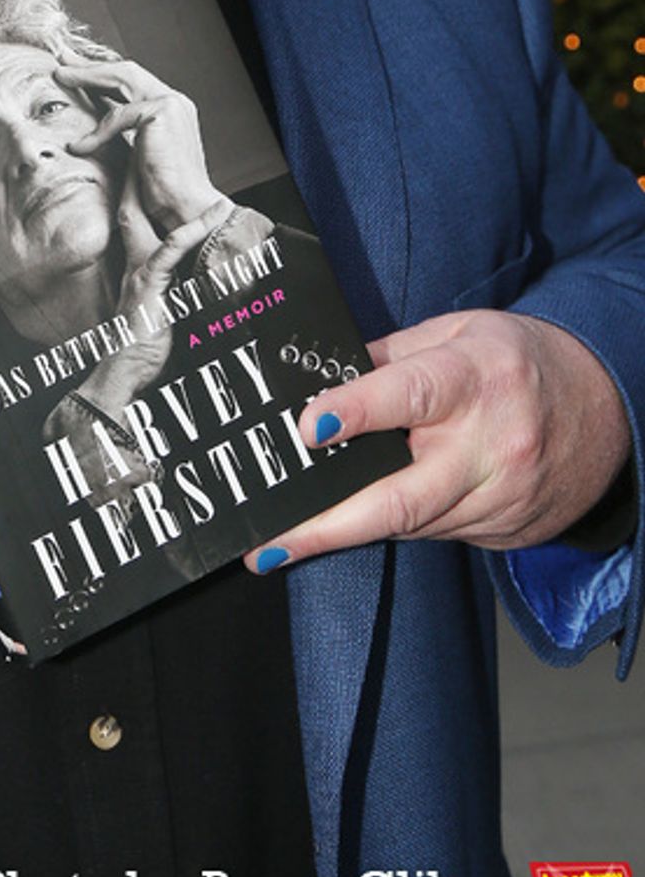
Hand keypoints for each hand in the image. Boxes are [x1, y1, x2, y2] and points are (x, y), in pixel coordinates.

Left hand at [59, 59, 230, 238]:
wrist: (187, 211)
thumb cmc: (163, 195)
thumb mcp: (137, 157)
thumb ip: (122, 136)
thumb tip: (90, 128)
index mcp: (172, 109)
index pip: (133, 82)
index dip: (103, 75)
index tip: (75, 71)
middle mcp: (175, 101)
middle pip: (126, 73)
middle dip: (91, 66)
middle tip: (62, 60)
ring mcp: (171, 103)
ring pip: (121, 79)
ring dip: (87, 77)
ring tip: (60, 77)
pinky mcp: (162, 112)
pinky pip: (118, 115)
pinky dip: (96, 132)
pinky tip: (78, 146)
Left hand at [243, 307, 632, 570]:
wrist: (606, 405)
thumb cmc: (515, 360)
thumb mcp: (456, 332)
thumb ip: (390, 358)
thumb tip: (319, 382)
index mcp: (475, 378)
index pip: (408, 396)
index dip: (355, 412)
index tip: (307, 428)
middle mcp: (489, 446)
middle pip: (402, 497)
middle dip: (329, 526)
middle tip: (269, 545)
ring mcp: (499, 498)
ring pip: (411, 523)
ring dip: (347, 530)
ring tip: (286, 539)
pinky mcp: (504, 532)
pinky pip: (434, 533)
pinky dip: (394, 526)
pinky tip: (357, 521)